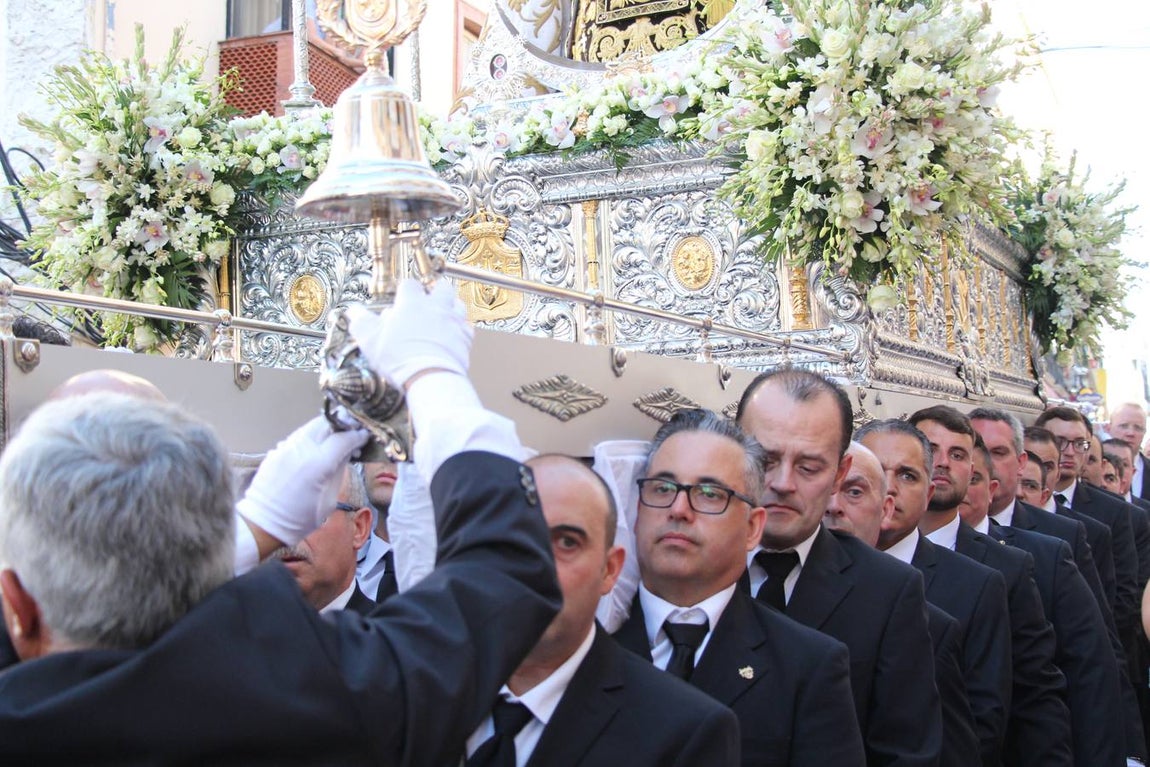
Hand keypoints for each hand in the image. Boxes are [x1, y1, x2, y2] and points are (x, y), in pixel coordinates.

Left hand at [236, 416, 367, 548]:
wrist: (263, 524)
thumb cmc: (299, 519)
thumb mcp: (329, 501)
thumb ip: (338, 473)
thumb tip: (346, 454)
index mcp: (318, 465)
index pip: (343, 438)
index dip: (357, 435)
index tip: (364, 436)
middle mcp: (301, 450)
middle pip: (326, 423)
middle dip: (341, 425)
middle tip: (351, 432)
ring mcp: (285, 448)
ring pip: (310, 426)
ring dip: (325, 429)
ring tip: (333, 439)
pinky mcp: (275, 451)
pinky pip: (297, 437)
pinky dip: (310, 437)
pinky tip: (314, 449)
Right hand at [346, 279, 472, 388]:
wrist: (430, 376)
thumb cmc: (399, 357)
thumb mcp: (370, 340)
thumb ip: (361, 322)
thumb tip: (353, 312)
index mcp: (412, 303)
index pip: (409, 284)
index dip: (404, 289)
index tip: (401, 298)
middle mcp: (436, 307)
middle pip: (441, 287)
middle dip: (436, 291)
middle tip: (428, 301)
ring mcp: (453, 320)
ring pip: (458, 304)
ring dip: (451, 307)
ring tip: (442, 315)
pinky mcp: (466, 337)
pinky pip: (467, 326)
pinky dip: (461, 328)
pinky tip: (454, 335)